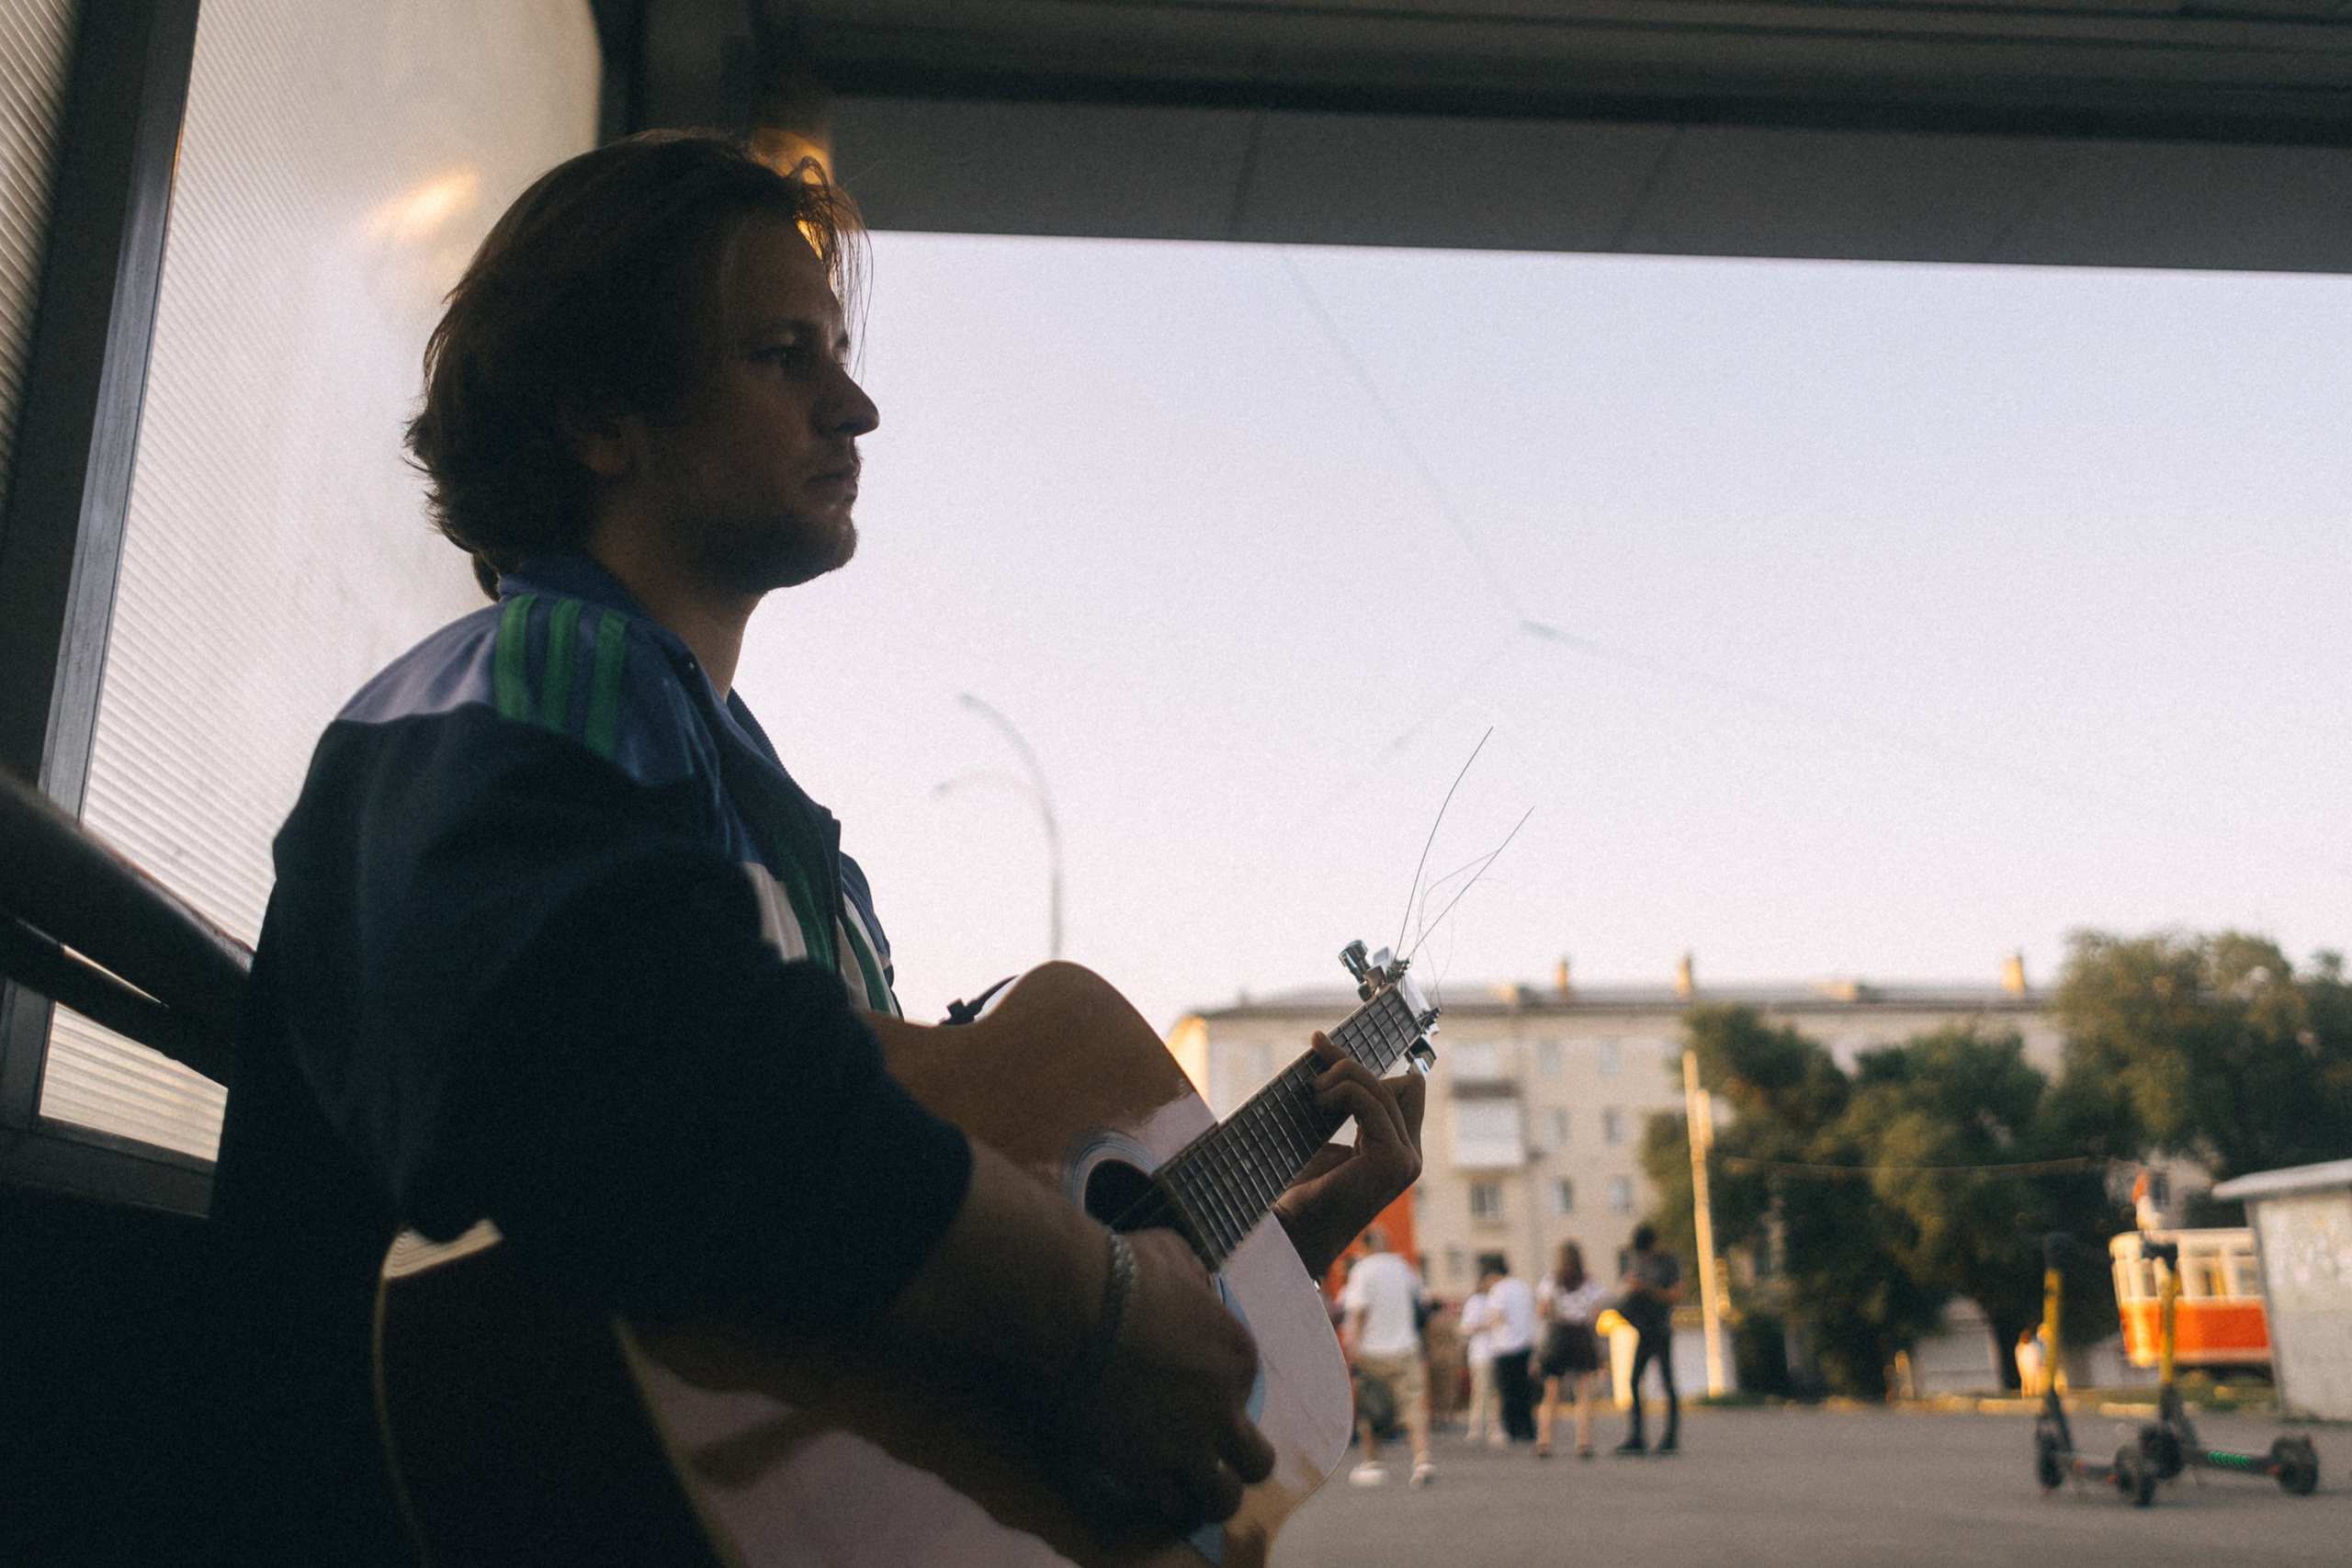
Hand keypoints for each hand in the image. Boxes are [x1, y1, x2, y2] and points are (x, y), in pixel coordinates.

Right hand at [1062, 1227, 1273, 1529]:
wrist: (1075, 1304)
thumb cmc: (1122, 1269)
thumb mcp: (1174, 1254)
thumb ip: (1195, 1277)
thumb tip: (1195, 1285)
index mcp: (1239, 1356)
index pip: (1245, 1391)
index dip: (1217, 1394)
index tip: (1187, 1391)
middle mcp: (1225, 1406)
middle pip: (1255, 1461)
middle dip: (1235, 1461)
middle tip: (1205, 1455)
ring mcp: (1188, 1444)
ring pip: (1223, 1499)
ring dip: (1208, 1496)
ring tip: (1186, 1489)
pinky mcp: (1146, 1470)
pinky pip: (1173, 1509)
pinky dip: (1166, 1505)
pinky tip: (1150, 1491)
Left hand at [1272, 1032, 1425, 1277]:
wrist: (1290, 1231)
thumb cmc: (1299, 1189)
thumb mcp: (1325, 1137)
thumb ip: (1343, 1107)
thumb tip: (1333, 1056)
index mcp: (1398, 1150)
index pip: (1406, 1089)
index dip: (1366, 1068)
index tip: (1322, 1047)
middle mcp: (1409, 1156)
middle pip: (1403, 1084)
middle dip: (1353, 1064)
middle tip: (1315, 1054)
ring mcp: (1405, 1161)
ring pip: (1385, 1089)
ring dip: (1343, 1077)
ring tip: (1313, 1091)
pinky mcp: (1393, 1162)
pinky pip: (1373, 1103)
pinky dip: (1344, 1091)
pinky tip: (1319, 1102)